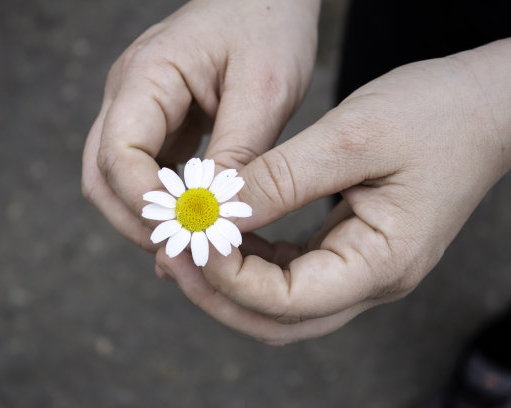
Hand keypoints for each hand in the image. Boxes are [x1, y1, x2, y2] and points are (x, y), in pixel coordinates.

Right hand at [82, 0, 319, 253]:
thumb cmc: (268, 25)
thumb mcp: (267, 88)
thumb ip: (238, 153)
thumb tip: (212, 214)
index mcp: (147, 74)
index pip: (117, 153)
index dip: (144, 201)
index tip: (187, 230)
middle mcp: (128, 94)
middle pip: (102, 176)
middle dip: (138, 221)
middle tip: (186, 252)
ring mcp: (137, 109)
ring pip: (115, 180)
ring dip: (147, 217)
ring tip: (192, 242)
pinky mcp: (156, 122)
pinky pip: (143, 172)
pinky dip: (162, 202)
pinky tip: (195, 219)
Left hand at [157, 39, 510, 344]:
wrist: (484, 107)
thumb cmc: (435, 115)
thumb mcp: (353, 137)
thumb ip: (284, 178)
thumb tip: (218, 207)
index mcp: (381, 263)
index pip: (287, 300)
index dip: (229, 278)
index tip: (189, 239)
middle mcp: (369, 281)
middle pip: (276, 319)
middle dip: (216, 293)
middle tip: (170, 254)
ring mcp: (358, 270)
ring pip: (277, 304)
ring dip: (227, 280)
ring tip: (184, 243)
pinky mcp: (347, 250)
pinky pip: (287, 273)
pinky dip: (248, 260)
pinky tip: (221, 232)